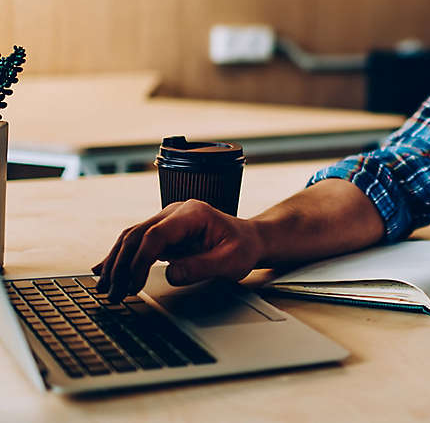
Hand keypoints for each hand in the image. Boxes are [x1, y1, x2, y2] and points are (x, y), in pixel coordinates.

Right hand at [91, 199, 264, 302]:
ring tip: (104, 289)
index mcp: (193, 213)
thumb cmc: (243, 248)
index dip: (141, 260)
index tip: (134, 285)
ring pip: (130, 238)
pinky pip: (135, 244)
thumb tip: (171, 273)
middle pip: (137, 235)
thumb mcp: (232, 261)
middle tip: (113, 294)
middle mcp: (175, 212)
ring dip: (115, 264)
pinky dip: (119, 258)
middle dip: (121, 266)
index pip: (156, 234)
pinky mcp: (162, 233)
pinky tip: (102, 271)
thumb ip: (202, 267)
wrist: (249, 239)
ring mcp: (166, 221)